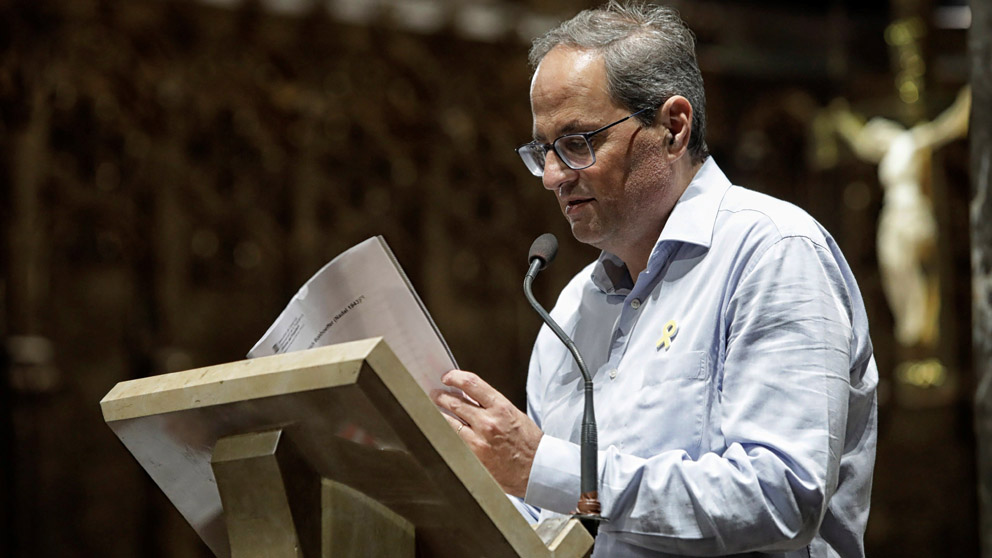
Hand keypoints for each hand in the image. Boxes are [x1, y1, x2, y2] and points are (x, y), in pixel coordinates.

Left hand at [431, 369, 542, 497]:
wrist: (538, 470)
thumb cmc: (529, 443)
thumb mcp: (514, 415)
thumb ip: (491, 405)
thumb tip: (469, 396)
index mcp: (502, 408)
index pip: (471, 384)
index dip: (455, 377)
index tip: (448, 377)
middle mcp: (488, 422)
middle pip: (455, 402)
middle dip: (441, 396)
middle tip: (436, 393)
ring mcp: (479, 441)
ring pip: (449, 421)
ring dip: (439, 413)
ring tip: (435, 409)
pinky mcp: (473, 456)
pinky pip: (453, 440)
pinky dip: (446, 432)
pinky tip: (443, 428)